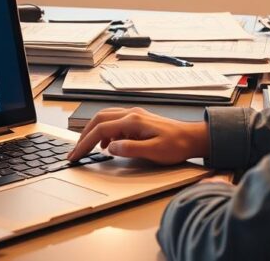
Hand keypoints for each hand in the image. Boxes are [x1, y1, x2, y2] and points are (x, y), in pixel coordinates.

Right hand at [67, 107, 209, 164]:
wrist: (194, 138)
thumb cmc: (177, 145)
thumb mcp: (154, 151)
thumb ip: (130, 149)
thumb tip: (110, 148)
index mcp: (133, 121)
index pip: (101, 129)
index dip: (85, 142)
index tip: (76, 155)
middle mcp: (132, 115)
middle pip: (99, 120)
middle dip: (84, 135)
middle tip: (75, 151)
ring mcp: (135, 116)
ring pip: (106, 118)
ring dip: (93, 132)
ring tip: (87, 148)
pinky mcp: (139, 121)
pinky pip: (115, 122)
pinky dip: (105, 132)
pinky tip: (108, 145)